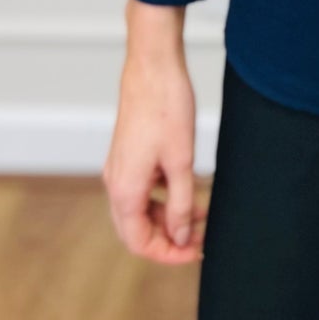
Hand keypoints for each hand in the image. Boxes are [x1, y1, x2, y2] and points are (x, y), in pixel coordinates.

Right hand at [102, 47, 207, 263]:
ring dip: (168, 215)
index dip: (168, 253)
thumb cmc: (166, 107)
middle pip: (137, 229)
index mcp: (124, 190)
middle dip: (170, 237)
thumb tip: (181, 236)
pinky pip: (143, 188)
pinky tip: (188, 186)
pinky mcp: (128, 153)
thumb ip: (181, 204)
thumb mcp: (181, 161)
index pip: (139, 242)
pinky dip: (164, 195)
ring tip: (202, 211)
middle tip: (202, 235)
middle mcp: (116, 183)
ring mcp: (120, 167)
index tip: (196, 251)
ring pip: (141, 209)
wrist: (152, 66)